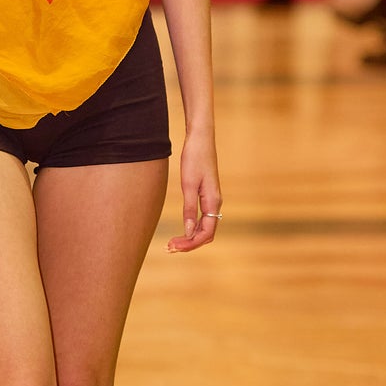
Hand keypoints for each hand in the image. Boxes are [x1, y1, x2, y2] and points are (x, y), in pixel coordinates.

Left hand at [167, 132, 221, 253]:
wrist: (201, 138)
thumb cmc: (194, 157)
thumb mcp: (188, 184)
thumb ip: (189, 208)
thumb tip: (189, 231)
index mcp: (213, 202)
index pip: (206, 233)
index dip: (191, 244)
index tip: (174, 247)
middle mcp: (215, 203)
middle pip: (206, 234)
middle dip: (190, 244)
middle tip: (170, 248)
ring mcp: (212, 200)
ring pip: (205, 227)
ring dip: (191, 237)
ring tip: (173, 243)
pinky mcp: (207, 195)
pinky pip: (203, 218)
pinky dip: (193, 228)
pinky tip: (182, 230)